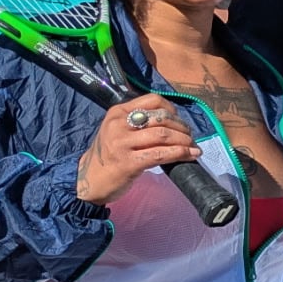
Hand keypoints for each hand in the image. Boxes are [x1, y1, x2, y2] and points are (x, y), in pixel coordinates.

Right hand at [75, 96, 197, 205]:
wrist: (89, 180)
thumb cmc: (108, 156)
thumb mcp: (117, 131)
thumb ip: (137, 123)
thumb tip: (173, 122)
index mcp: (117, 112)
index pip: (152, 100)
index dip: (172, 109)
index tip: (180, 121)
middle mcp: (118, 124)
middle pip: (161, 118)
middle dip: (181, 127)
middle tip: (190, 137)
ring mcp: (122, 143)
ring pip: (163, 135)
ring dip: (184, 141)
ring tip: (193, 147)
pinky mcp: (129, 162)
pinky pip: (161, 154)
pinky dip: (180, 153)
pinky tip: (190, 155)